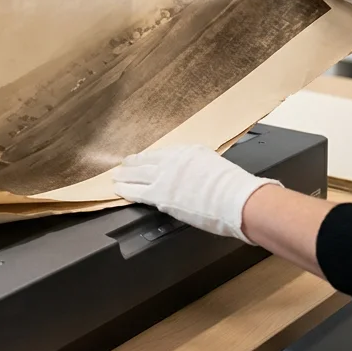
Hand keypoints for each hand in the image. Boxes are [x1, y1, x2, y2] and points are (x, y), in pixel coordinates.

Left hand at [114, 146, 278, 243]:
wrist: (234, 199)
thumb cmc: (232, 187)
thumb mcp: (214, 165)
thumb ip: (199, 166)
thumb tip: (195, 174)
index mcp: (187, 152)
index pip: (161, 153)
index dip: (149, 157)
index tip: (142, 158)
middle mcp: (173, 161)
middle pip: (145, 161)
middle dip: (132, 164)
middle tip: (123, 166)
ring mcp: (165, 178)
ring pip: (137, 175)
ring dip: (125, 177)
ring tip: (117, 178)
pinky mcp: (160, 196)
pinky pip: (137, 192)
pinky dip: (127, 191)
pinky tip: (120, 191)